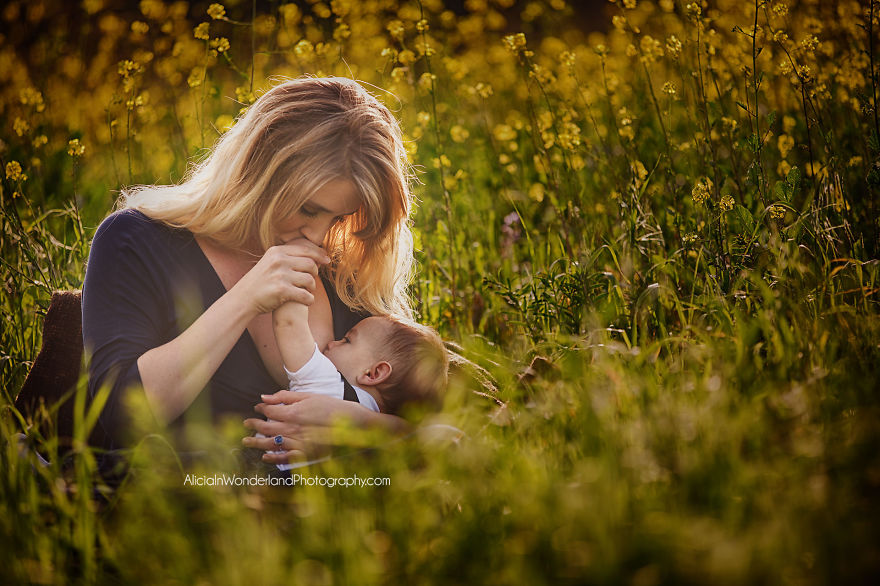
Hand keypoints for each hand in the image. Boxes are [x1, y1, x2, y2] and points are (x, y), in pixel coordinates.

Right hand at [233, 239, 329, 314]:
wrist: (243, 298)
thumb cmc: (260, 281)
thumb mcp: (270, 262)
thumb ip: (288, 257)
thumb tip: (314, 254)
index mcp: (277, 251)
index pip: (305, 249)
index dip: (319, 255)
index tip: (327, 260)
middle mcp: (279, 261)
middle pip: (310, 264)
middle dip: (315, 273)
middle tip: (313, 280)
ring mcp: (280, 275)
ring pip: (310, 280)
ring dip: (312, 288)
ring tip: (308, 291)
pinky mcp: (282, 290)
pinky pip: (306, 295)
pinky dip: (309, 299)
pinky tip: (307, 301)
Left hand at [241, 392, 372, 461]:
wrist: (351, 423)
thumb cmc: (331, 407)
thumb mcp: (309, 396)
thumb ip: (286, 396)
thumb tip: (264, 397)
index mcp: (292, 413)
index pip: (269, 411)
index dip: (260, 409)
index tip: (257, 408)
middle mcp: (292, 429)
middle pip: (265, 428)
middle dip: (253, 425)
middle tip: (246, 423)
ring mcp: (298, 443)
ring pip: (271, 444)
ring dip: (256, 442)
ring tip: (247, 441)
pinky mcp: (305, 454)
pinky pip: (284, 458)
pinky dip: (273, 457)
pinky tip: (266, 456)